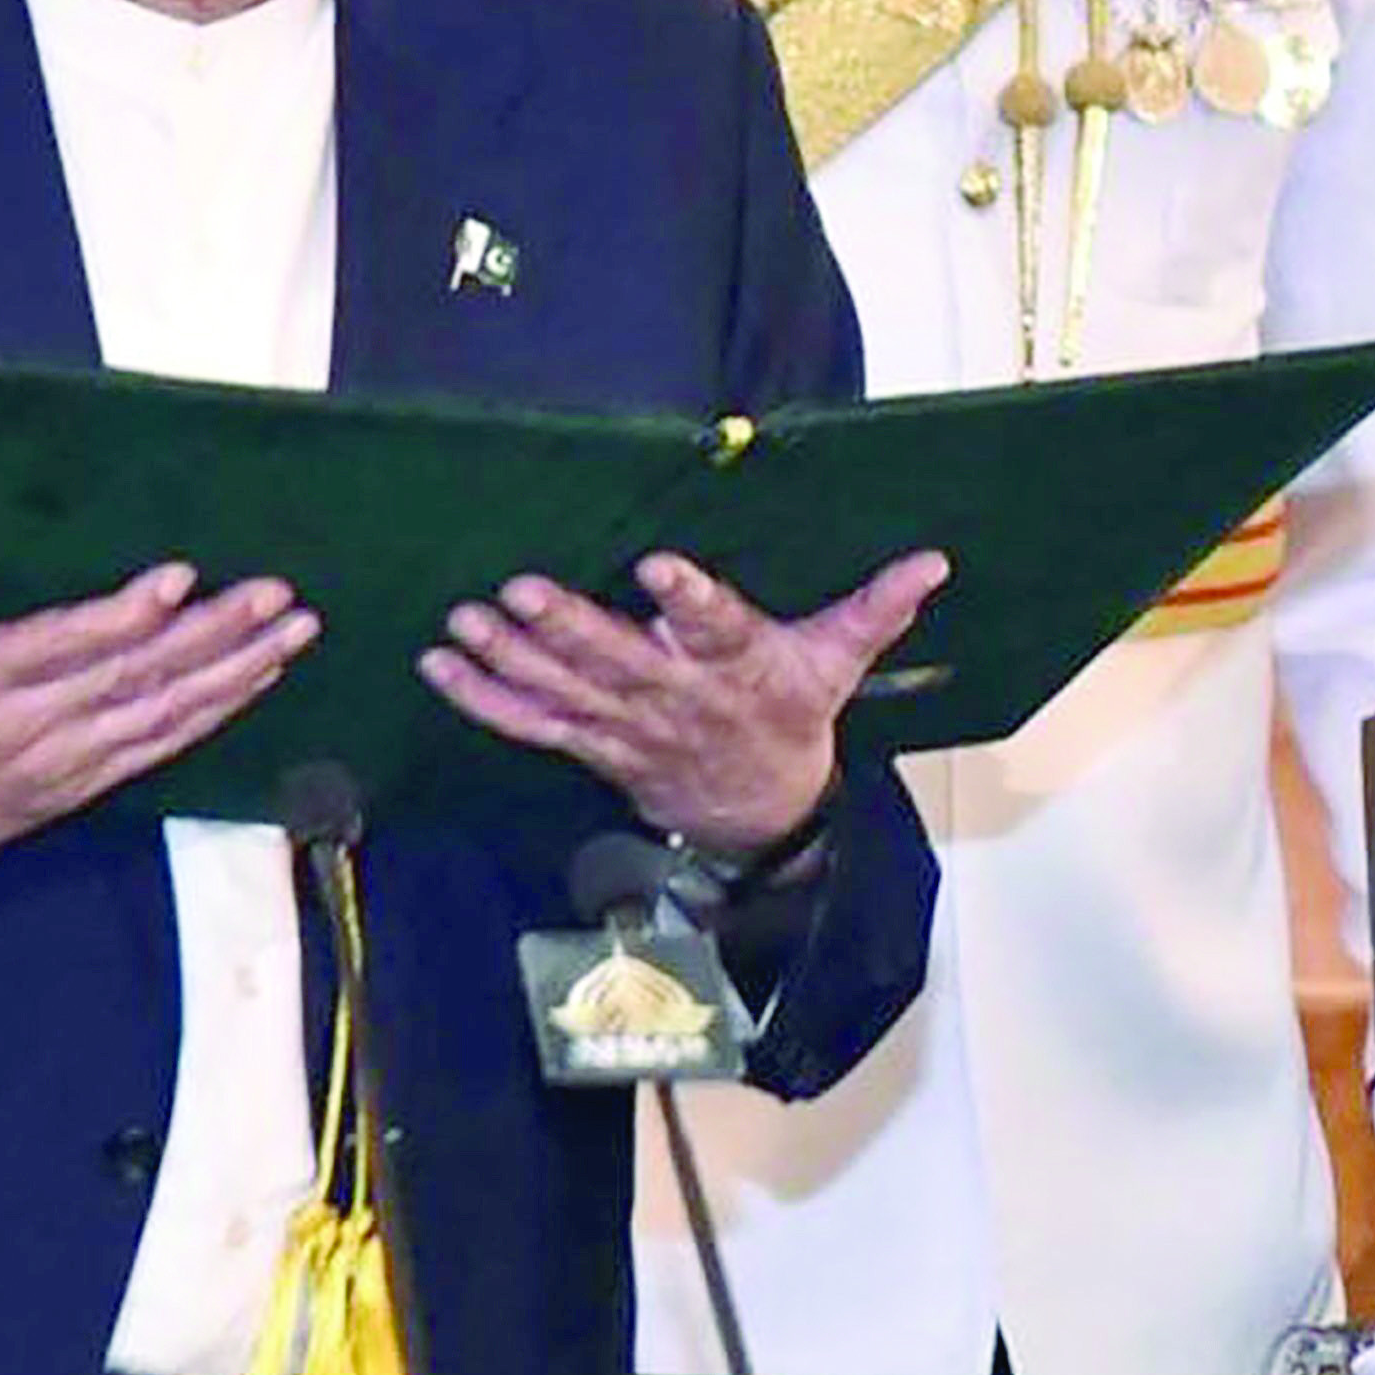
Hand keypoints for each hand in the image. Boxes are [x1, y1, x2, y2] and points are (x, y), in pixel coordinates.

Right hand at [0, 566, 313, 951]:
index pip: (58, 651)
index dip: (121, 618)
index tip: (179, 580)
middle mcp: (29, 731)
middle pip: (134, 679)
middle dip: (211, 636)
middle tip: (276, 595)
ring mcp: (62, 764)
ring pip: (163, 715)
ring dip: (234, 673)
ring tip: (294, 632)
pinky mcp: (78, 786)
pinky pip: (159, 749)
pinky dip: (214, 714)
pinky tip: (257, 680)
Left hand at [418, 548, 949, 858]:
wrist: (760, 813)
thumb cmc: (793, 716)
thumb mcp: (839, 662)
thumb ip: (876, 607)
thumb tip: (934, 560)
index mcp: (740, 667)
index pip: (717, 626)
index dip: (691, 599)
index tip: (660, 567)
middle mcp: (676, 698)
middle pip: (619, 660)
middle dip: (568, 627)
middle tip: (521, 590)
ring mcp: (627, 726)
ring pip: (565, 692)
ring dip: (509, 659)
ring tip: (463, 622)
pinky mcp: (592, 743)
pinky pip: (530, 725)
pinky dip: (482, 699)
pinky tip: (440, 665)